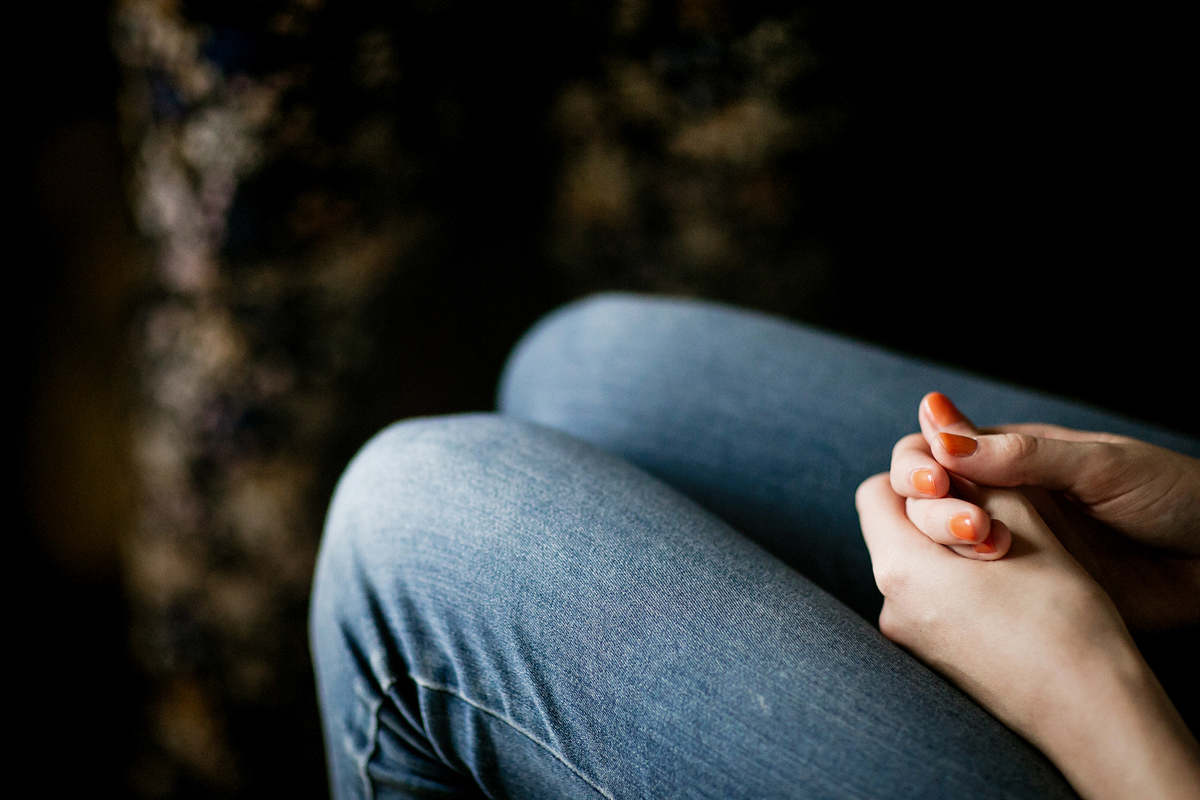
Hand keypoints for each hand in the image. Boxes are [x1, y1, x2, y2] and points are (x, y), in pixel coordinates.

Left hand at [857, 474, 1199, 799]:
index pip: (876, 493)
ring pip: (915, 568)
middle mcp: (890, 606)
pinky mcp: (933, 661)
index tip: (964, 484)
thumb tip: (942, 439)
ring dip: (949, 550)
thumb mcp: (1023, 524)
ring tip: (1007, 558)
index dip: (918, 476)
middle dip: (937, 513)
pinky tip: (1007, 592)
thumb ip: (977, 475)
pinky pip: (930, 603)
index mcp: (898, 568)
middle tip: (993, 526)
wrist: (1089, 712)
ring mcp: (909, 639)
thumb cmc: (1062, 616)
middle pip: (893, 532)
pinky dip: (956, 585)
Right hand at [889, 392, 1199, 628]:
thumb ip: (1018, 456)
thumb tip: (937, 434)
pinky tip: (974, 595)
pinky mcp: (1024, 595)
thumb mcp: (1099, 465)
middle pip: (923, 503)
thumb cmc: (1172, 496)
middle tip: (972, 530)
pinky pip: (973, 595)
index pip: (930, 452)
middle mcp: (997, 502)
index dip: (917, 467)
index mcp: (1006, 458)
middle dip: (931, 513)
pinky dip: (960, 594)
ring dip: (943, 551)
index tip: (933, 484)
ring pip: (938, 551)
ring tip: (990, 553)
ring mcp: (1007, 550)